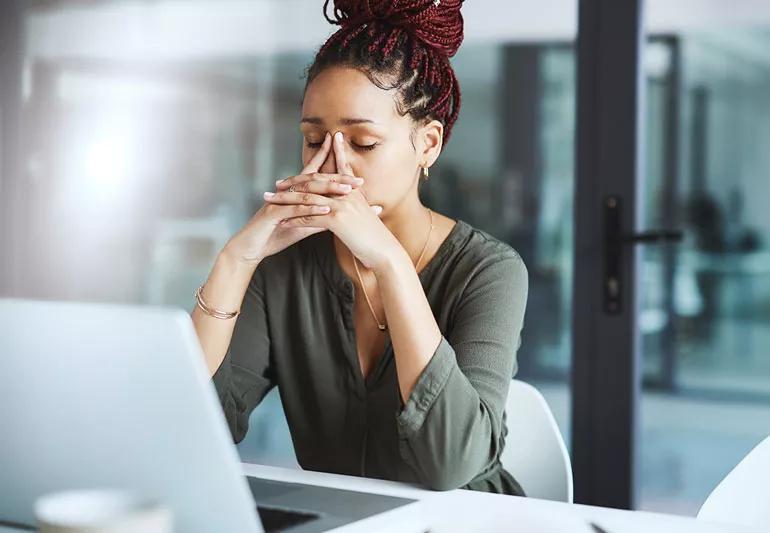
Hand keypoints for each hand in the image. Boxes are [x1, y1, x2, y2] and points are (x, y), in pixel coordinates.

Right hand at [223, 133, 374, 264]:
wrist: (250, 248)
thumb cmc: (274, 235)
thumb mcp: (301, 226)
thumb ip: (318, 219)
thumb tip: (338, 215)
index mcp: (294, 193)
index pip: (314, 175)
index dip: (331, 166)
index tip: (353, 167)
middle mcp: (287, 192)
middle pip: (315, 180)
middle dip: (337, 178)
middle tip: (358, 181)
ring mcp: (279, 201)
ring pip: (307, 192)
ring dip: (328, 190)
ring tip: (347, 191)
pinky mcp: (273, 213)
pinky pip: (294, 209)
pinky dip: (311, 209)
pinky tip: (326, 210)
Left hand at [266, 131, 399, 270]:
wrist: (385, 251)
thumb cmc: (375, 237)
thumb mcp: (365, 214)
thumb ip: (355, 204)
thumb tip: (346, 201)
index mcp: (353, 190)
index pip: (336, 168)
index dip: (322, 159)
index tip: (304, 160)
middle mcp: (346, 193)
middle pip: (314, 182)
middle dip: (293, 182)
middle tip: (276, 185)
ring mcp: (342, 205)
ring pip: (307, 199)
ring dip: (286, 201)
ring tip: (271, 202)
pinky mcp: (337, 219)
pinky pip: (310, 217)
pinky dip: (294, 220)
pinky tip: (282, 222)